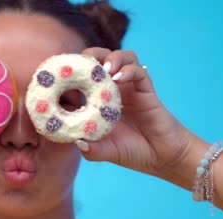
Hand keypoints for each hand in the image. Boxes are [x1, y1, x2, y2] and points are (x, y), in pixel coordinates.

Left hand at [78, 48, 197, 176]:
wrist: (162, 157)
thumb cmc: (132, 152)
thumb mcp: (106, 153)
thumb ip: (91, 150)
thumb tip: (77, 141)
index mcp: (98, 101)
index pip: (81, 78)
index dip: (71, 73)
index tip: (60, 75)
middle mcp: (113, 90)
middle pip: (99, 59)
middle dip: (89, 56)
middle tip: (83, 64)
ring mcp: (129, 87)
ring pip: (120, 57)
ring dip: (110, 57)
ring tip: (104, 69)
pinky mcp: (146, 89)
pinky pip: (138, 70)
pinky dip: (128, 70)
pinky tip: (120, 78)